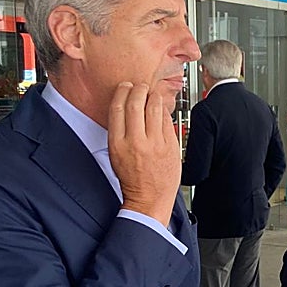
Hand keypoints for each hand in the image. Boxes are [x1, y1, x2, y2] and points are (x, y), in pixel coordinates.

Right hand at [108, 82, 179, 224]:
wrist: (149, 200)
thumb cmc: (132, 179)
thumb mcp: (116, 155)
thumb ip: (121, 132)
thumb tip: (127, 108)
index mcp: (118, 143)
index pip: (117, 108)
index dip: (122, 92)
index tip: (125, 87)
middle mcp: (136, 141)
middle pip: (136, 102)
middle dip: (138, 89)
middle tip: (140, 87)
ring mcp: (155, 142)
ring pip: (155, 107)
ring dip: (153, 96)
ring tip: (152, 94)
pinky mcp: (171, 145)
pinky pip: (167, 119)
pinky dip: (164, 111)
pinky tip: (161, 110)